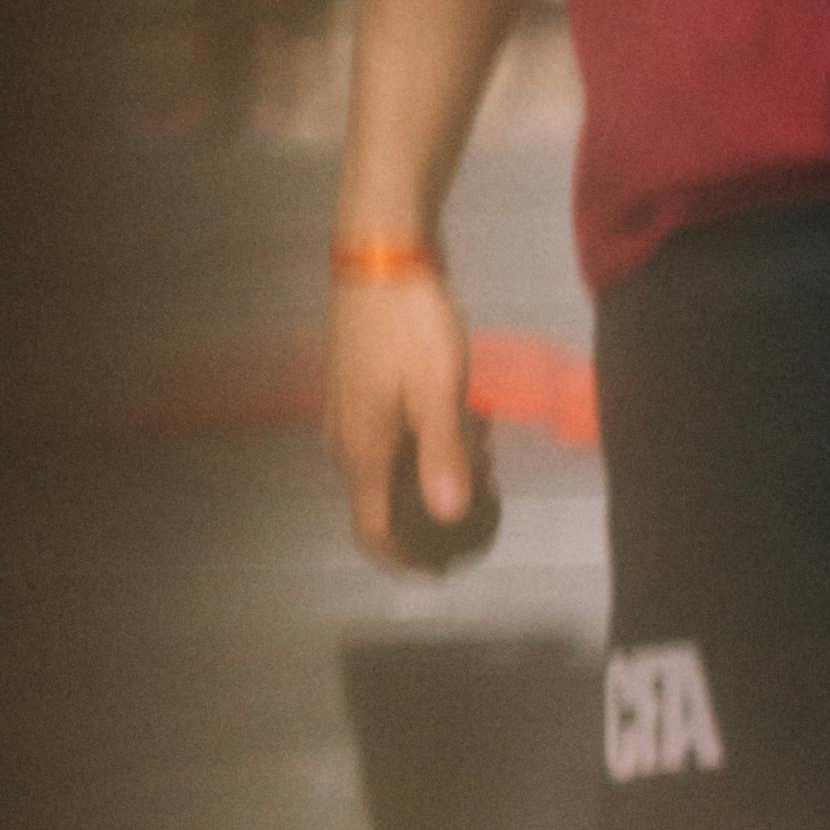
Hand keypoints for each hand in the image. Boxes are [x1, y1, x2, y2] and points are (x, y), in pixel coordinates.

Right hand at [326, 259, 490, 571]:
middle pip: (383, 498)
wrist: (381, 257)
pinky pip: (394, 432)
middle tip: (484, 490)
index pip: (371, 528)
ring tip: (483, 446)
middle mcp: (346, 439)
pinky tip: (464, 413)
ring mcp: (349, 410)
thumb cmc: (410, 325)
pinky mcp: (361, 385)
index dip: (402, 558)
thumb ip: (444, 455)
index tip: (438, 572)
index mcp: (362, 449)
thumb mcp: (439, 392)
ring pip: (392, 462)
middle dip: (432, 506)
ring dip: (435, 466)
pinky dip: (427, 437)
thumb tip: (449, 515)